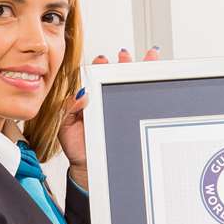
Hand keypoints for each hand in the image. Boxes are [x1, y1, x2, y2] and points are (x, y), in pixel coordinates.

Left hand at [58, 46, 160, 184]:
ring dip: (141, 70)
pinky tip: (158, 77)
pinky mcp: (132, 118)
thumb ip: (69, 108)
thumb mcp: (66, 125)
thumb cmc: (78, 146)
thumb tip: (81, 94)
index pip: (97, 76)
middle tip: (126, 56)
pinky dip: (152, 88)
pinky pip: (143, 102)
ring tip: (148, 58)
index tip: (103, 60)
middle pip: (118, 76)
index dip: (101, 66)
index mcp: (90, 98)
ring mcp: (119, 107)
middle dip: (125, 63)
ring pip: (133, 85)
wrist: (90, 166)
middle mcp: (106, 99)